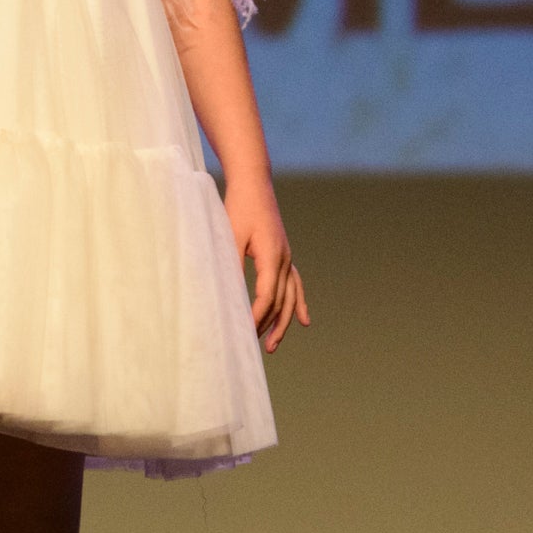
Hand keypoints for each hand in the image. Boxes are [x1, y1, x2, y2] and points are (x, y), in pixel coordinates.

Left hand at [222, 171, 311, 352]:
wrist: (254, 184)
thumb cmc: (239, 207)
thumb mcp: (230, 236)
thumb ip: (232, 264)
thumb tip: (228, 294)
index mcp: (272, 256)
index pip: (266, 296)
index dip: (256, 316)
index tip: (245, 332)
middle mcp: (284, 259)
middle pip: (281, 301)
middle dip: (270, 326)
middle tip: (259, 348)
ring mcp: (287, 258)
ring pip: (290, 297)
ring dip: (284, 322)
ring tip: (274, 345)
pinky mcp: (284, 256)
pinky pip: (295, 285)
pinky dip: (299, 304)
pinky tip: (305, 321)